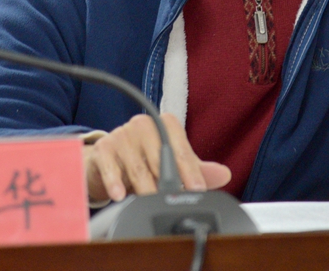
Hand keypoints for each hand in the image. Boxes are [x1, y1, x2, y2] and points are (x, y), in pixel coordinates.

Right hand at [83, 112, 231, 201]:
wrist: (108, 158)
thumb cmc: (144, 158)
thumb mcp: (171, 161)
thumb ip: (197, 168)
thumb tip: (224, 174)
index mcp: (165, 124)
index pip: (181, 148)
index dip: (190, 170)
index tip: (196, 189)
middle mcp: (144, 125)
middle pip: (160, 158)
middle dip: (168, 183)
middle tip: (173, 201)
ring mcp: (123, 134)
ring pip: (138, 167)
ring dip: (144, 188)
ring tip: (148, 203)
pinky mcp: (104, 148)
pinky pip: (110, 167)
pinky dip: (115, 182)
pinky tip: (119, 195)